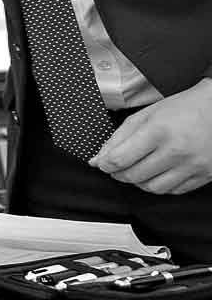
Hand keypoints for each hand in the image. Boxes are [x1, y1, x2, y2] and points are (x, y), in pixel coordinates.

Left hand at [92, 82, 211, 194]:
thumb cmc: (183, 108)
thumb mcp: (146, 115)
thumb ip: (118, 137)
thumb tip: (97, 159)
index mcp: (158, 131)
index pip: (119, 159)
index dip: (104, 164)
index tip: (102, 163)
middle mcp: (176, 150)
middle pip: (133, 176)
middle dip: (119, 173)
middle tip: (118, 166)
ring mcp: (192, 165)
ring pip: (152, 188)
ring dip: (139, 182)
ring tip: (138, 169)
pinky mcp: (205, 174)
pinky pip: (174, 190)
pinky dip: (160, 185)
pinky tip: (158, 173)